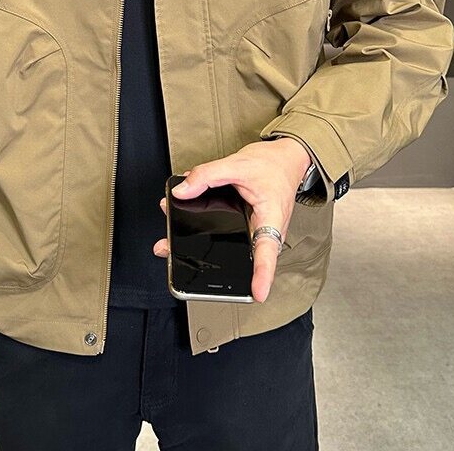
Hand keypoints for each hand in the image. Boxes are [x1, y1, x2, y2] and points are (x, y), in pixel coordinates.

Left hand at [152, 138, 311, 301]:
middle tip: (175, 255)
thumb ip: (207, 175)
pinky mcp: (242, 225)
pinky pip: (221, 229)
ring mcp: (252, 230)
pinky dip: (202, 225)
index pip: (267, 250)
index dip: (263, 274)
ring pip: (226, 245)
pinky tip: (184, 217)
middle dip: (207, 261)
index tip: (257, 293)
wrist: (284, 160)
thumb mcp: (237, 164)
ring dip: (197, 241)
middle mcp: (262, 230)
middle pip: (239, 256)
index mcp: (271, 218)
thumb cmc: (273, 166)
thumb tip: (182, 190)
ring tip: (169, 241)